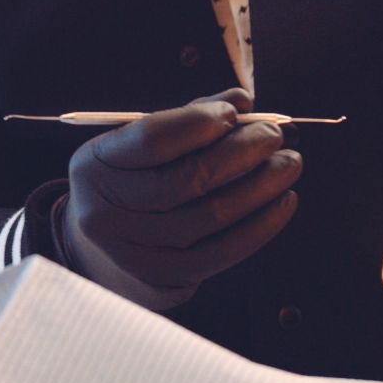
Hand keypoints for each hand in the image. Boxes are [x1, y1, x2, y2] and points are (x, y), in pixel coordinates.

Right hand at [60, 89, 301, 310]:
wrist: (97, 253)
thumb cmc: (129, 184)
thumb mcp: (139, 146)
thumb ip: (188, 118)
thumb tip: (243, 100)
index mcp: (94, 166)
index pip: (152, 139)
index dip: (200, 122)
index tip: (235, 111)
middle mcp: (105, 212)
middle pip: (186, 179)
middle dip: (242, 152)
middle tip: (274, 135)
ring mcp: (133, 252)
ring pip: (211, 216)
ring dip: (261, 187)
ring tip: (288, 164)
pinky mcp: (162, 281)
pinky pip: (223, 252)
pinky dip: (261, 225)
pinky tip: (282, 202)